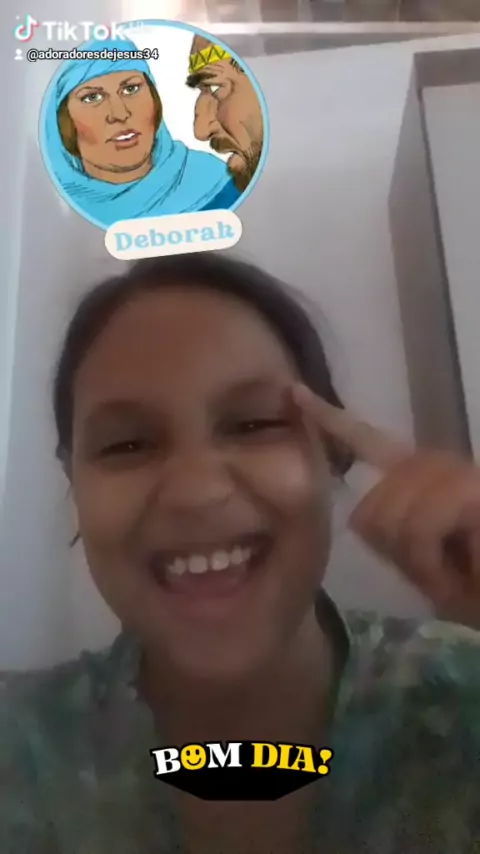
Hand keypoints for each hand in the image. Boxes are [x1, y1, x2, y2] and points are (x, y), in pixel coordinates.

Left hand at [293, 384, 479, 629]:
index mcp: (420, 476)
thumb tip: (355, 515)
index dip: (333, 421)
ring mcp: (461, 472)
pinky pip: (420, 527)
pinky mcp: (476, 488)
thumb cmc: (475, 586)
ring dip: (418, 561)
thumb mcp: (420, 561)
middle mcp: (438, 463)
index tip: (295, 395)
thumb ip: (387, 531)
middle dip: (394, 548)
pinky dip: (431, 562)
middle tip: (436, 567)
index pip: (369, 441)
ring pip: (391, 518)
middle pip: (370, 503)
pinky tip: (464, 568)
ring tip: (455, 569)